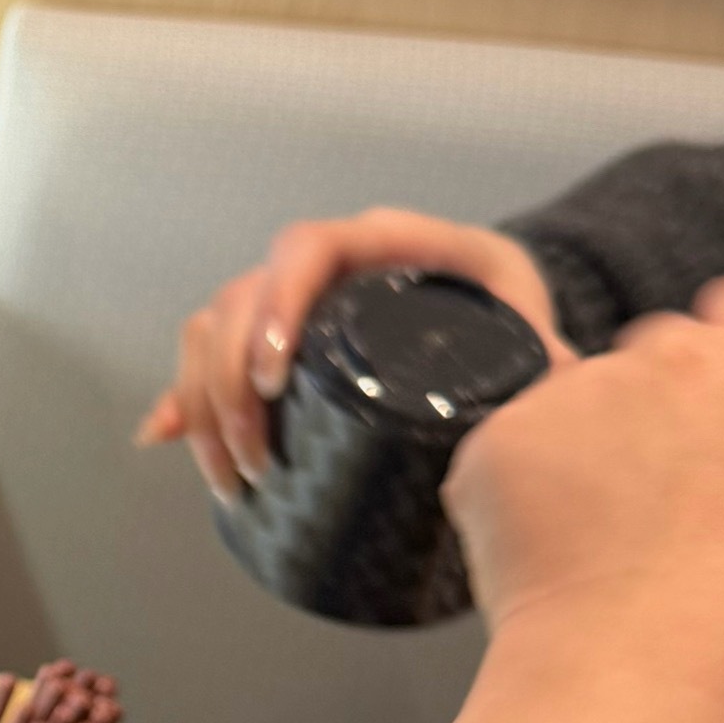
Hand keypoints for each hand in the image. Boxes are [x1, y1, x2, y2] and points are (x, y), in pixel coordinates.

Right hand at [138, 212, 566, 498]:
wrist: (509, 333)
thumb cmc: (522, 332)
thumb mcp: (534, 339)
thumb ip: (545, 370)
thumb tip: (557, 393)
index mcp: (395, 245)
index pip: (311, 246)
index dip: (278, 305)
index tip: (277, 378)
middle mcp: (336, 265)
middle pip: (244, 294)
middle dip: (230, 379)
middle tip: (255, 456)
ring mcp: (301, 302)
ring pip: (216, 326)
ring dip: (204, 400)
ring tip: (234, 477)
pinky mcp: (281, 343)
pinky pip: (212, 355)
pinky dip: (186, 398)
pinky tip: (167, 436)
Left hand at [410, 279, 723, 722]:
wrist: (647, 685)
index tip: (717, 410)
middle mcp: (679, 360)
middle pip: (658, 344)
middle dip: (655, 400)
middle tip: (657, 496)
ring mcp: (583, 390)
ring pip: (576, 391)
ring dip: (582, 441)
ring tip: (599, 540)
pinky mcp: (502, 432)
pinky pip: (507, 444)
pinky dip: (517, 488)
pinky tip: (549, 556)